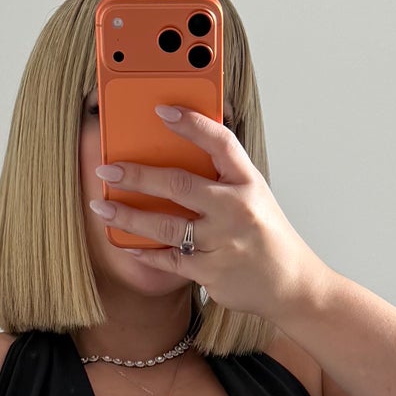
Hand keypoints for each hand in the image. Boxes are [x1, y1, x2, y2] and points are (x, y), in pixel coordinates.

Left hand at [86, 106, 328, 321]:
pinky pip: (170, 259)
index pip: (220, 142)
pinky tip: (127, 243)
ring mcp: (223, 242)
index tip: (162, 110)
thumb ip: (222, 177)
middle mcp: (236, 209)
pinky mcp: (212, 272)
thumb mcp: (254, 196)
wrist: (292, 284)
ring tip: (102, 208)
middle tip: (107, 170)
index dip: (192, 123)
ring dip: (128, 217)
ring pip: (166, 226)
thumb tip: (176, 155)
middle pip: (179, 185)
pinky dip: (146, 251)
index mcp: (248, 182)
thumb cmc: (267, 236)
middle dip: (137, 176)